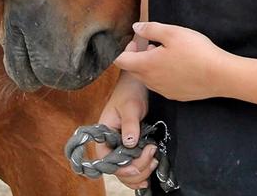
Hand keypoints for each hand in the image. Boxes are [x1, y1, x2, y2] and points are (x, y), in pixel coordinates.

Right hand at [93, 39, 157, 190]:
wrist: (137, 84)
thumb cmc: (129, 91)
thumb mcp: (130, 107)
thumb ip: (130, 124)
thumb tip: (129, 143)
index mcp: (103, 135)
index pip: (107, 160)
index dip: (122, 168)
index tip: (138, 164)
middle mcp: (110, 144)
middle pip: (118, 170)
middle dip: (136, 170)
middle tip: (152, 157)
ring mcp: (120, 147)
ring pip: (126, 172)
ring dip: (141, 172)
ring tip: (154, 160)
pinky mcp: (131, 147)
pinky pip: (133, 165)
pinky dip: (142, 170)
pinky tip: (150, 166)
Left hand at [114, 22, 231, 101]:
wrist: (220, 75)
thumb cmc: (196, 52)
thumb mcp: (172, 33)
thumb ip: (150, 29)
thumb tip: (135, 28)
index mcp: (146, 65)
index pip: (120, 61)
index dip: (122, 50)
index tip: (135, 41)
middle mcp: (151, 81)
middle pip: (132, 71)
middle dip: (135, 57)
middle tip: (148, 44)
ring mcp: (164, 90)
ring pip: (147, 79)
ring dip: (148, 66)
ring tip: (162, 53)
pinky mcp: (176, 95)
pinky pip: (160, 85)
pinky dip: (160, 75)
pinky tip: (175, 65)